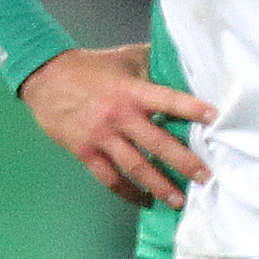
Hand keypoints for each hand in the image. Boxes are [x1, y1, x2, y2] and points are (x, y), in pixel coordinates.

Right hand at [22, 44, 213, 207]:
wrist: (44, 78)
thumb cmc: (90, 67)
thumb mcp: (125, 58)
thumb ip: (154, 63)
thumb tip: (186, 61)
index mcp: (132, 91)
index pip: (167, 100)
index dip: (190, 108)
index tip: (214, 118)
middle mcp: (119, 116)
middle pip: (157, 143)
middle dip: (184, 162)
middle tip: (206, 176)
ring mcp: (101, 137)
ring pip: (135, 167)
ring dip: (159, 185)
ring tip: (179, 200)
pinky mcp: (85, 151)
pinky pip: (109, 178)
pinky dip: (127, 192)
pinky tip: (143, 200)